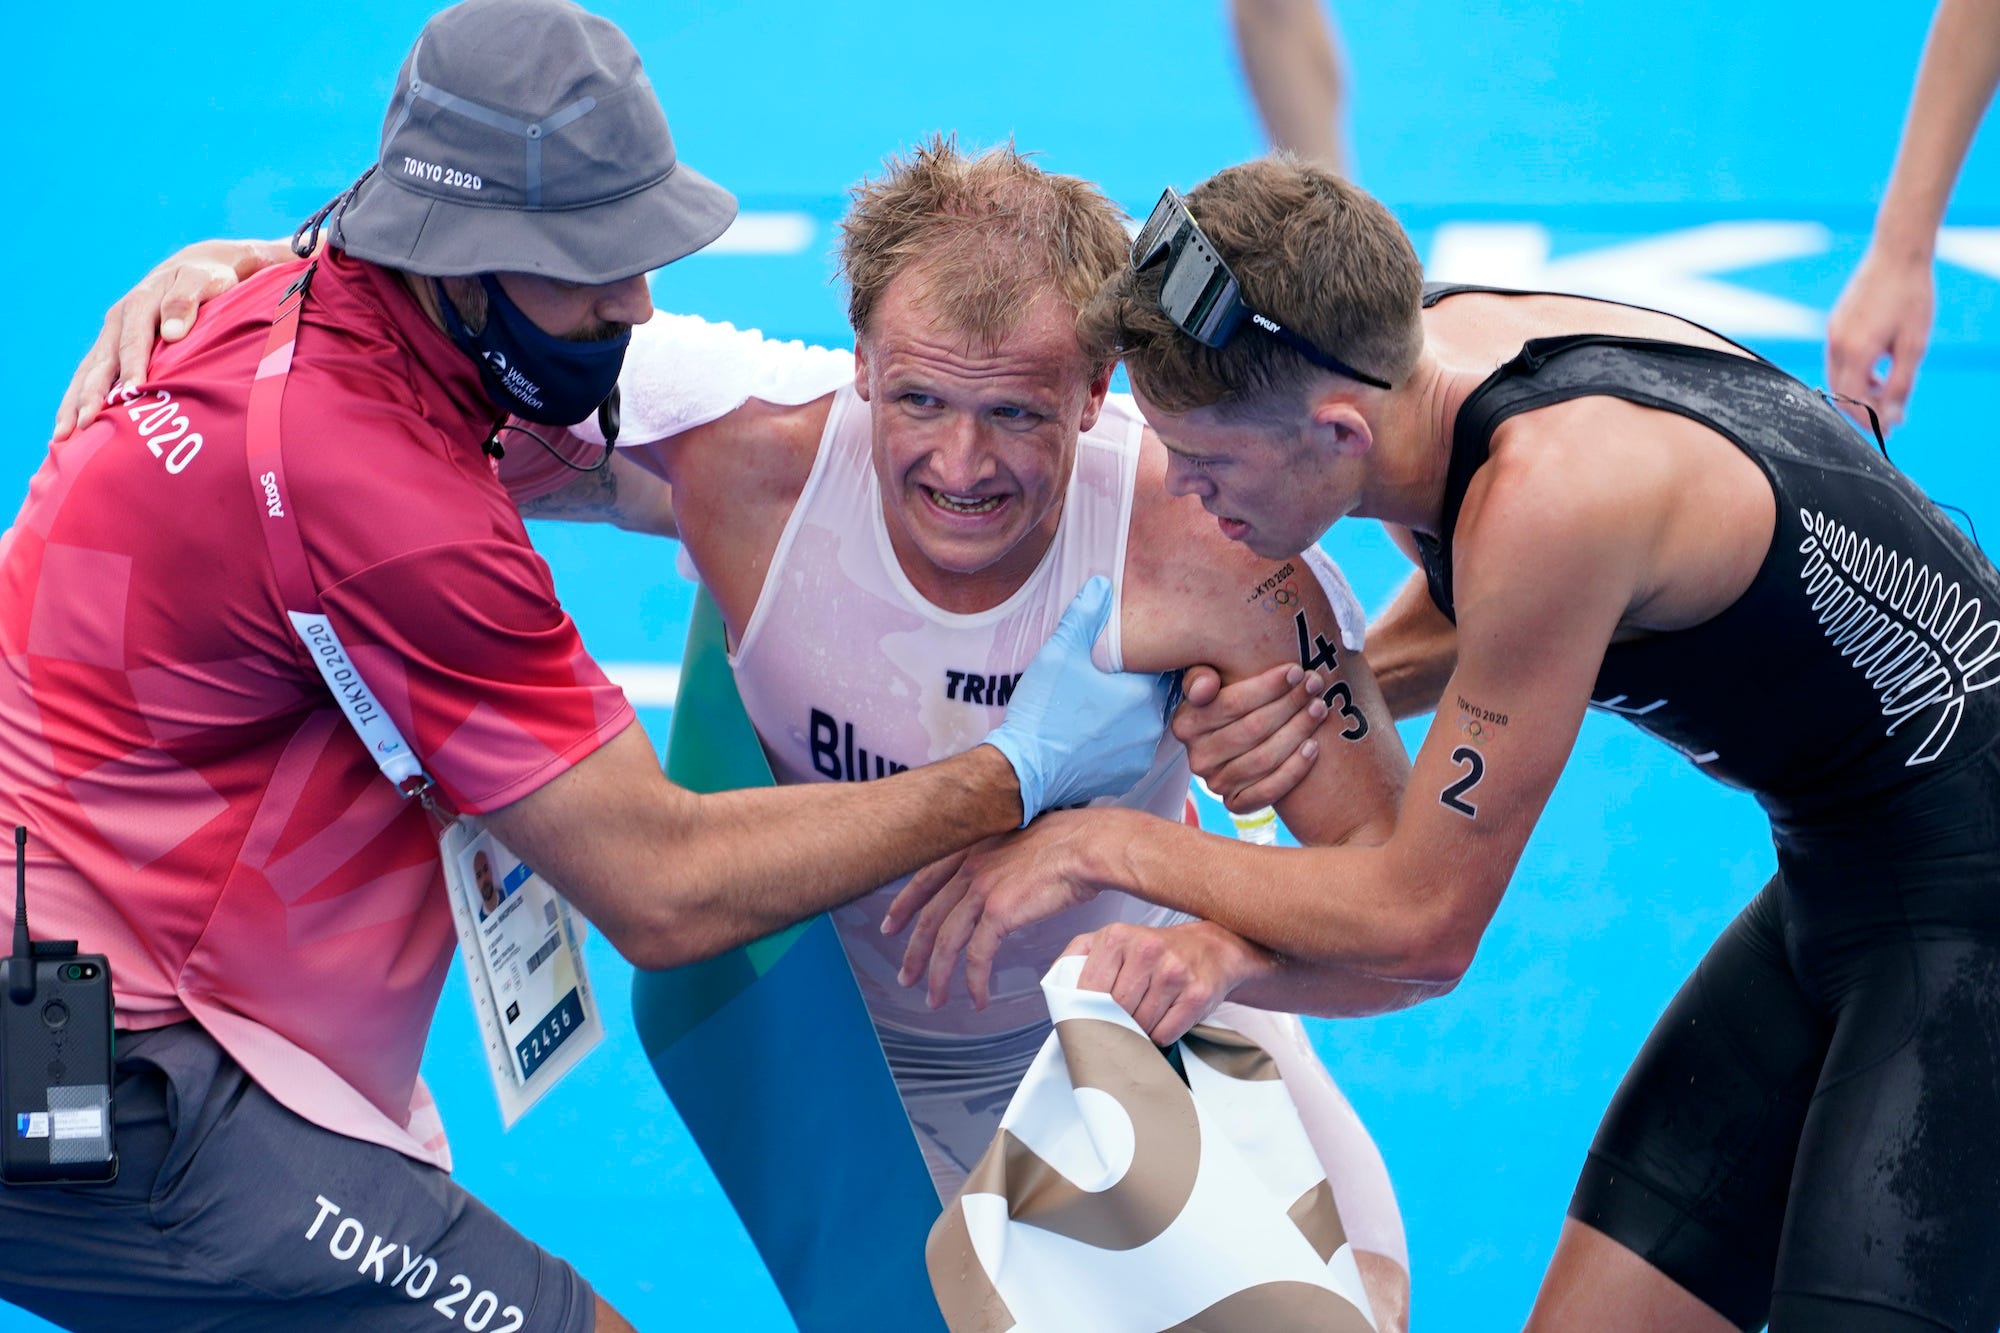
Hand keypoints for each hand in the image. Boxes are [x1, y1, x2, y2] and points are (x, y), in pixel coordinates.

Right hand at [55, 238, 291, 438]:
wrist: (197, 268)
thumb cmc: (208, 278)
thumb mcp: (204, 280)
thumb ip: (187, 300)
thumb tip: (172, 331)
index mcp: (140, 304)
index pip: (134, 342)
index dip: (132, 367)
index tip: (131, 392)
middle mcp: (119, 321)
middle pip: (101, 362)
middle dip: (92, 394)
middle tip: (85, 424)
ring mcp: (112, 335)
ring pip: (88, 372)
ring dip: (75, 403)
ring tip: (64, 435)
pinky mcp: (113, 347)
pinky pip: (91, 375)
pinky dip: (79, 399)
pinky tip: (72, 425)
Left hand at [883, 809, 1115, 1009]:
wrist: (1087, 844)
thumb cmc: (1068, 841)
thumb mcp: (1019, 841)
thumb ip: (999, 861)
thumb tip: (1000, 882)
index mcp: (971, 849)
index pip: (925, 880)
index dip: (904, 906)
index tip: (891, 924)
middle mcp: (969, 867)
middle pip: (929, 917)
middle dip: (914, 952)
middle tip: (905, 976)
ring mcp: (981, 889)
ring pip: (946, 942)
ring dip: (937, 975)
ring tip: (935, 999)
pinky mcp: (1000, 912)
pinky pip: (978, 957)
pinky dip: (974, 982)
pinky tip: (978, 998)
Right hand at [982, 576, 1171, 824]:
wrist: (1024, 771)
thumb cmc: (1043, 711)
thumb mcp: (1059, 652)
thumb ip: (1085, 615)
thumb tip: (1102, 585)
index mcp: (1145, 694)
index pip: (1169, 666)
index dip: (1153, 656)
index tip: (1137, 652)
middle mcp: (1153, 727)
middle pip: (1160, 696)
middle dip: (1141, 685)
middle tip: (1114, 678)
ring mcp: (1141, 756)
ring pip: (1147, 724)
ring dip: (1132, 714)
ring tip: (1102, 706)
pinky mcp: (1127, 777)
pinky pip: (1133, 751)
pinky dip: (1121, 741)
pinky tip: (1095, 733)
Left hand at [1065, 920, 1270, 1043]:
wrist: (1210, 948)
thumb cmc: (1153, 950)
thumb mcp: (1110, 940)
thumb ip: (1076, 958)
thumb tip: (1055, 989)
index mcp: (1117, 936)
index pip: (1088, 991)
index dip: (1085, 1013)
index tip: (1085, 1023)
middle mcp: (1147, 950)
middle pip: (1114, 1011)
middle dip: (1113, 1023)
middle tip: (1117, 1022)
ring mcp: (1174, 972)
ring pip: (1140, 1025)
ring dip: (1138, 1031)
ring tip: (1143, 1015)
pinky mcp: (1197, 994)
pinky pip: (1165, 1034)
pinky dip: (1160, 1035)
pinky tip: (1164, 1018)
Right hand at [1172, 662, 1325, 811]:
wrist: (1245, 739)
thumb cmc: (1233, 700)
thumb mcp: (1213, 679)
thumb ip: (1203, 675)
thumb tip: (1206, 687)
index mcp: (1185, 724)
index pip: (1231, 704)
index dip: (1267, 687)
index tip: (1296, 671)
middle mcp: (1197, 758)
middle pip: (1252, 730)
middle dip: (1288, 704)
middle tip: (1314, 685)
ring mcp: (1215, 784)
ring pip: (1264, 758)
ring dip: (1298, 731)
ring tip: (1319, 708)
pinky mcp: (1236, 804)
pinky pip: (1269, 790)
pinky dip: (1294, 769)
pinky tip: (1313, 746)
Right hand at [1825, 244, 1934, 435]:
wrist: (1898, 254)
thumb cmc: (1911, 298)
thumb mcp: (1914, 346)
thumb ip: (1901, 384)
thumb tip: (1894, 417)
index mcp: (1855, 352)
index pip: (1852, 401)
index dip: (1868, 420)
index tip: (1888, 429)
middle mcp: (1837, 344)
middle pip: (1840, 391)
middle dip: (1862, 408)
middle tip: (1889, 414)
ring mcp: (1833, 332)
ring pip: (1837, 376)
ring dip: (1857, 390)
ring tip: (1885, 389)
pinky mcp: (1835, 323)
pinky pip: (1838, 358)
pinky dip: (1853, 372)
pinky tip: (1876, 367)